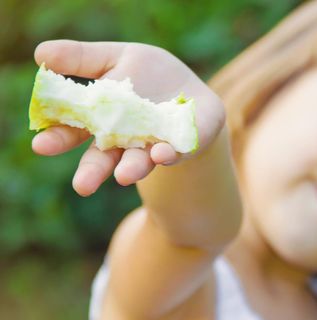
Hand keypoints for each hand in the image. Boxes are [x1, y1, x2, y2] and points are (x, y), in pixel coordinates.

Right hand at [32, 40, 224, 195]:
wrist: (193, 91)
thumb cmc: (149, 75)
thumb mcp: (117, 58)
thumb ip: (82, 59)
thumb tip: (40, 53)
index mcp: (103, 121)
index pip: (75, 132)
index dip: (59, 138)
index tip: (41, 145)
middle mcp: (126, 141)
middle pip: (105, 158)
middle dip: (93, 171)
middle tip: (82, 185)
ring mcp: (155, 145)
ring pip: (140, 161)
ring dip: (132, 168)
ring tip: (124, 175)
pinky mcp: (185, 144)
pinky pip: (177, 152)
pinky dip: (170, 154)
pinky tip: (162, 153)